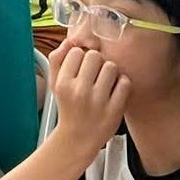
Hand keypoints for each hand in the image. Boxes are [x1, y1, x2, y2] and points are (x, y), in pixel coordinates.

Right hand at [48, 41, 129, 156]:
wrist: (77, 138)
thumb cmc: (68, 107)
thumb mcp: (55, 84)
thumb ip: (57, 59)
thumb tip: (70, 40)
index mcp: (63, 83)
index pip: (77, 52)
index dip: (81, 57)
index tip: (82, 67)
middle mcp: (79, 91)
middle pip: (95, 56)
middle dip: (96, 63)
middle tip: (95, 75)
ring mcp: (98, 101)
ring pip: (111, 66)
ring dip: (110, 72)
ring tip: (105, 83)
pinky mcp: (114, 109)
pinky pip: (125, 82)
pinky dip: (122, 85)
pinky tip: (114, 91)